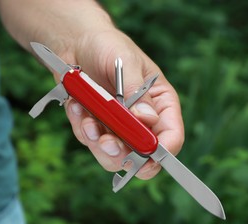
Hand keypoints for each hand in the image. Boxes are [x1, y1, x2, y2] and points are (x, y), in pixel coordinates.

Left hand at [60, 29, 183, 178]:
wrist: (77, 43)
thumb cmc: (108, 46)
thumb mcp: (126, 62)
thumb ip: (136, 91)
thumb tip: (147, 119)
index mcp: (160, 104)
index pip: (170, 137)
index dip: (160, 151)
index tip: (145, 156)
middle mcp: (141, 120)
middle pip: (141, 156)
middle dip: (122, 153)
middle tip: (106, 142)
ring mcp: (117, 126)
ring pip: (112, 155)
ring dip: (97, 143)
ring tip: (87, 120)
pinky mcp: (96, 126)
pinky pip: (89, 140)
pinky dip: (81, 127)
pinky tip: (76, 105)